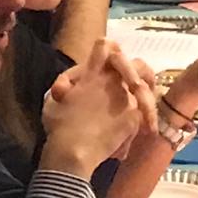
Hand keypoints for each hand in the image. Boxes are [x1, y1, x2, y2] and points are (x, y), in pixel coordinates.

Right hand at [42, 40, 153, 175]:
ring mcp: (126, 98)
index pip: (105, 45)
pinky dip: (137, 121)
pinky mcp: (135, 117)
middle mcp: (112, 80)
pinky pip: (141, 112)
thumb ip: (66, 84)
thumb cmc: (59, 124)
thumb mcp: (53, 98)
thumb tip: (68, 85)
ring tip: (135, 111)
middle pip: (137, 63)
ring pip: (144, 89)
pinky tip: (128, 136)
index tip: (106, 57)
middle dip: (136, 72)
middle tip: (133, 84)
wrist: (74, 151)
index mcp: (92, 72)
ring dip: (142, 96)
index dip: (107, 48)